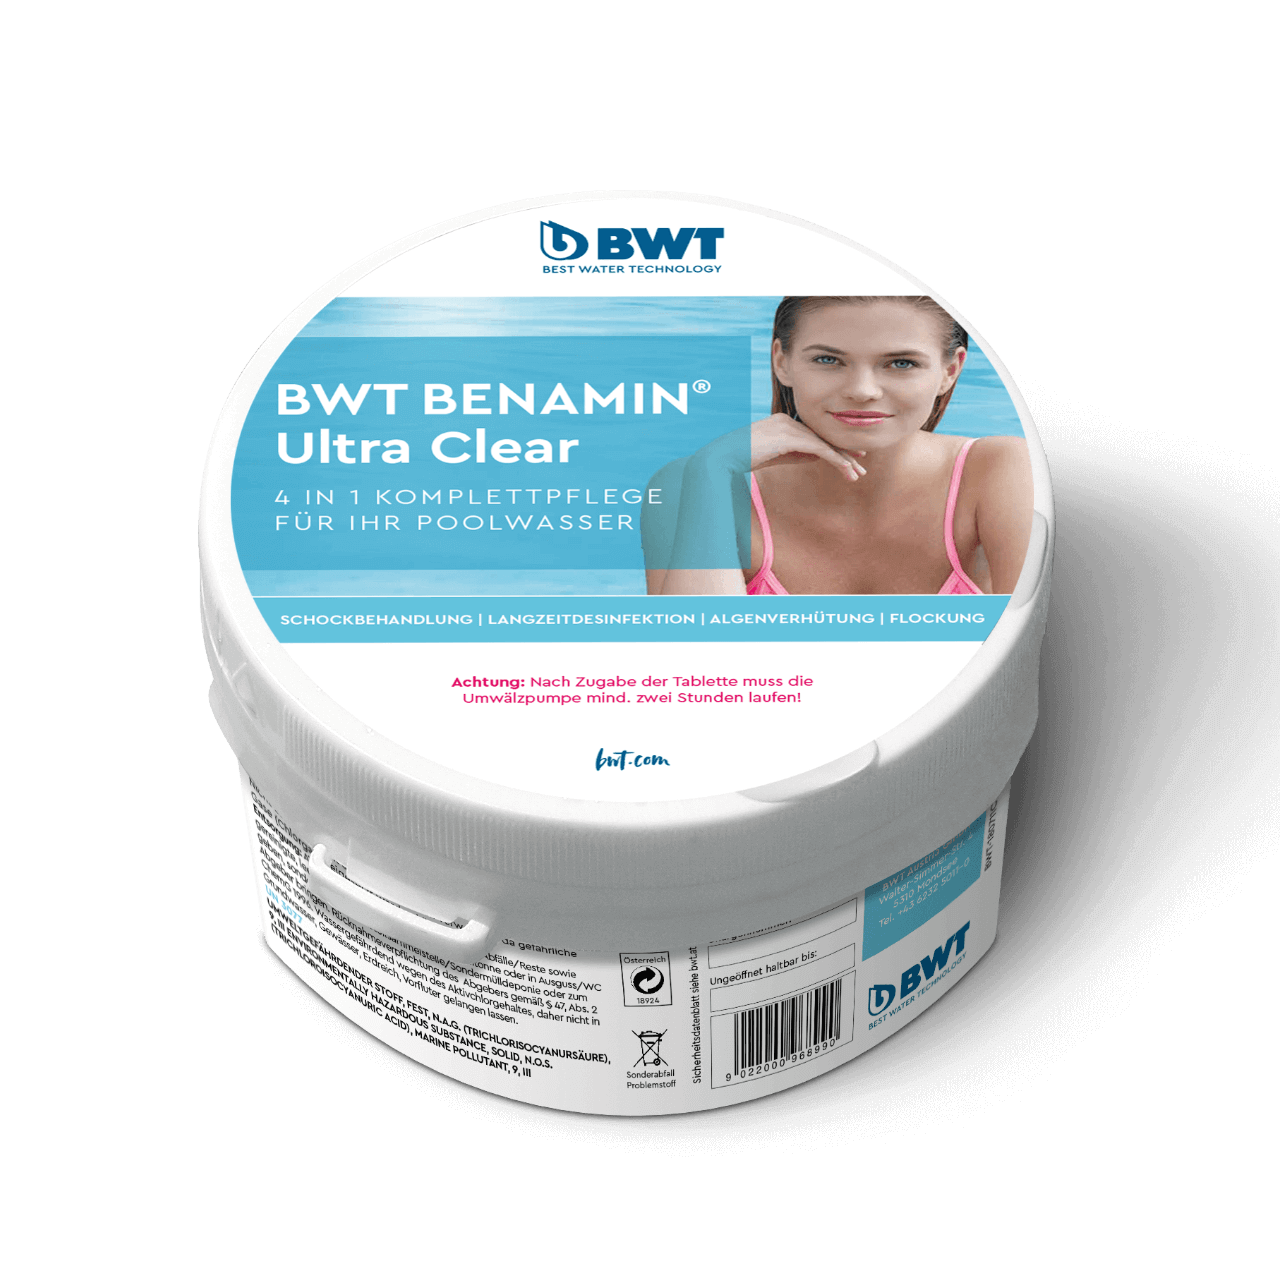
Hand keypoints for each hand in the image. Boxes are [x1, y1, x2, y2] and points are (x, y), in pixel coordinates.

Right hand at [749, 412, 866, 481]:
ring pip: (823, 443)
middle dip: (843, 452)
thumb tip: (818, 456)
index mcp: (784, 421)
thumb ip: (796, 453)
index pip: (814, 435)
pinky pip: (818, 448)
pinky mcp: (788, 437)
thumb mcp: (775, 457)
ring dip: (843, 459)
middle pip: (822, 437)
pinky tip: (846, 468)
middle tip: (861, 465)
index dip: (834, 446)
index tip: (851, 457)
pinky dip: (834, 459)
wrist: (723, 458)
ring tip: (857, 473)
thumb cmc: (744, 459)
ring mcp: (788, 427)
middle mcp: (788, 420)